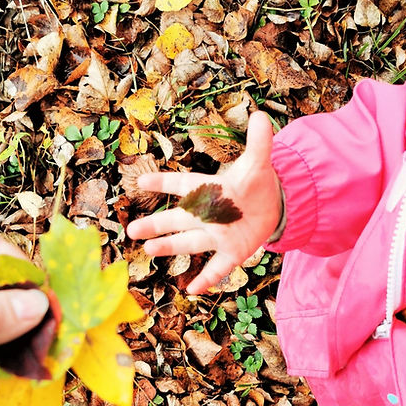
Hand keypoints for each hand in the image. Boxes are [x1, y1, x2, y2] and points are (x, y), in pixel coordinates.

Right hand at [127, 111, 280, 293]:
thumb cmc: (256, 183)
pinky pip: (217, 268)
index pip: (184, 184)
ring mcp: (218, 236)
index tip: (142, 181)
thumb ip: (258, 142)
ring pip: (190, 243)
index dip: (165, 182)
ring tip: (148, 250)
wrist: (273, 206)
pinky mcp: (232, 252)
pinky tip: (192, 289)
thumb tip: (260, 115)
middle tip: (131, 230)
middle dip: (156, 225)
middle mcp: (207, 215)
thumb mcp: (259, 162)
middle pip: (178, 219)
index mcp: (209, 191)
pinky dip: (206, 279)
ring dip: (171, 247)